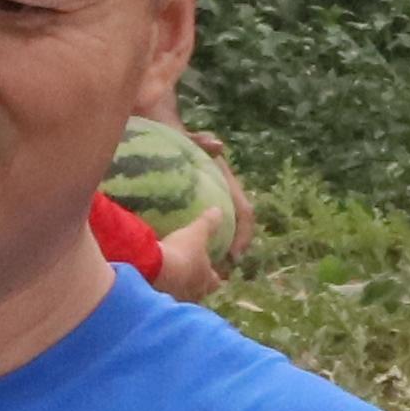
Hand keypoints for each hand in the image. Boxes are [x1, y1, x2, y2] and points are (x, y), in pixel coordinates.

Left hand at [193, 144, 256, 275]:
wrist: (165, 132)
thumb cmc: (180, 138)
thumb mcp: (191, 139)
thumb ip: (202, 140)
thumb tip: (217, 145)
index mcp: (227, 185)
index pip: (244, 213)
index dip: (243, 234)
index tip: (235, 255)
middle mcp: (222, 197)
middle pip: (235, 230)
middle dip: (232, 252)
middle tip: (222, 276)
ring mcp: (210, 204)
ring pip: (221, 234)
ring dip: (218, 255)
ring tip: (208, 278)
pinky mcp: (195, 209)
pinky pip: (203, 233)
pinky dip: (199, 249)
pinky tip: (184, 265)